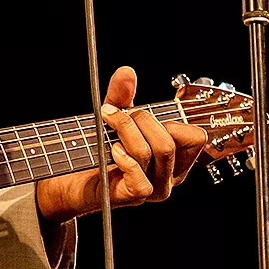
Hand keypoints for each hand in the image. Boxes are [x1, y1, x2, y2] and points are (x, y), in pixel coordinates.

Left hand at [35, 66, 207, 223]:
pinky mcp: (134, 197)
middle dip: (140, 120)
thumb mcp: (112, 118)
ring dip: (126, 130)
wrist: (72, 179)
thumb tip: (126, 72)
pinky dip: (123, 158)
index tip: (142, 114)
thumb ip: (121, 95)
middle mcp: (169, 176)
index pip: (195, 137)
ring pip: (152, 153)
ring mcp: (153, 189)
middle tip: (116, 115)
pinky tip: (112, 150)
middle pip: (168, 142)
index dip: (170, 121)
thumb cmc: (99, 150)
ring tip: (108, 123)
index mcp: (175, 159)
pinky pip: (138, 176)